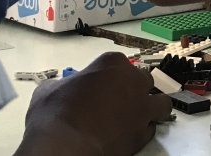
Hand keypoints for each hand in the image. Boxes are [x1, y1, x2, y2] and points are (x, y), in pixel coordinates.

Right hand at [16, 53, 172, 155]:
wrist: (66, 147)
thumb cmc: (55, 115)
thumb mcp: (49, 90)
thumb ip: (63, 83)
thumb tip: (59, 88)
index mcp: (112, 63)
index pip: (119, 63)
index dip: (109, 76)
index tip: (100, 86)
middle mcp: (134, 81)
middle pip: (144, 80)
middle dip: (135, 89)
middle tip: (119, 101)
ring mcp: (142, 108)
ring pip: (161, 103)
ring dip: (152, 108)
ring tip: (137, 116)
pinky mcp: (144, 133)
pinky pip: (151, 129)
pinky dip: (143, 131)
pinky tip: (129, 134)